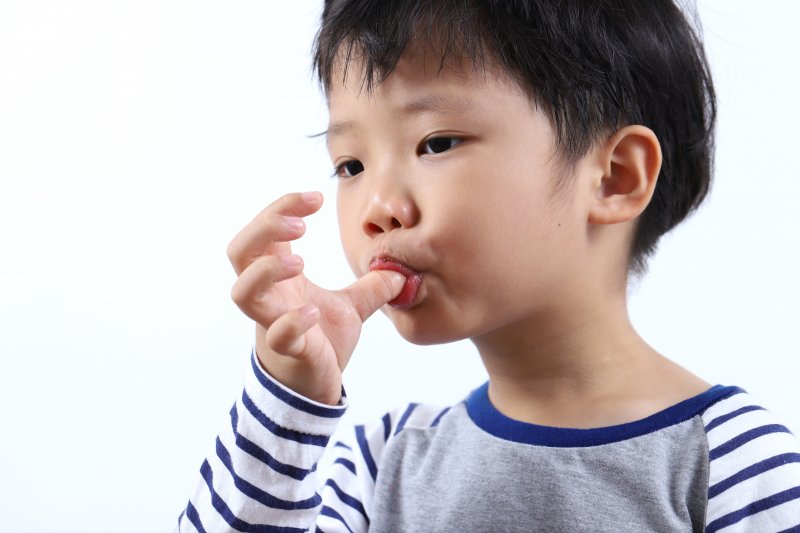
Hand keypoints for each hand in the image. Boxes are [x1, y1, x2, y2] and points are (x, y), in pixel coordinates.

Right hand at [227, 192, 404, 404]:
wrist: (314, 388)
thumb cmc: (320, 341)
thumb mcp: (351, 308)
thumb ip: (372, 286)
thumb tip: (400, 270)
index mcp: (280, 278)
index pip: (265, 232)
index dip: (282, 208)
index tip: (315, 198)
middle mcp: (269, 296)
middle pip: (240, 252)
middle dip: (264, 229)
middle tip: (300, 225)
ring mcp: (271, 322)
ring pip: (243, 292)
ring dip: (267, 271)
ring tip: (301, 262)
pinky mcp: (286, 350)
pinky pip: (278, 334)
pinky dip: (293, 321)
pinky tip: (314, 313)